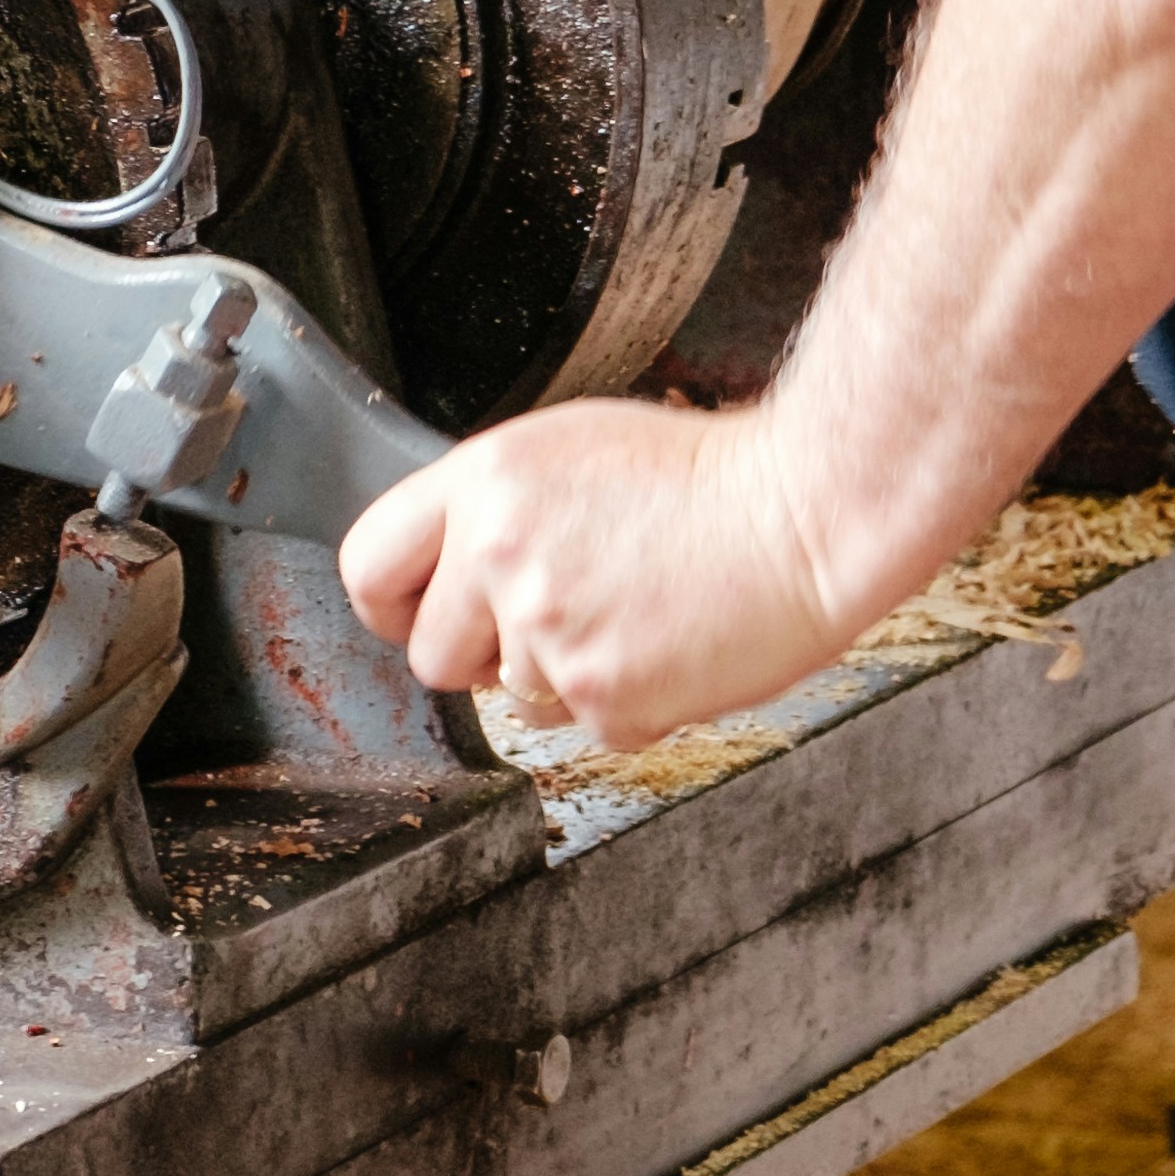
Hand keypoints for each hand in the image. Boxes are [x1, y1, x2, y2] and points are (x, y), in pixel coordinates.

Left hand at [340, 398, 851, 756]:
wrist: (806, 515)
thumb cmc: (710, 477)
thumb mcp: (572, 451)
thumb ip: (495, 508)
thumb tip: (448, 568)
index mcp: (487, 483)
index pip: (368, 565)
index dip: (391, 605)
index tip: (417, 614)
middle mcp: (503, 556)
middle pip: (430, 655)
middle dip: (480, 654)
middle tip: (552, 619)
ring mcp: (549, 633)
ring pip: (512, 697)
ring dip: (563, 673)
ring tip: (633, 611)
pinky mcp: (601, 696)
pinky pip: (581, 724)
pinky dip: (621, 699)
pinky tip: (662, 642)